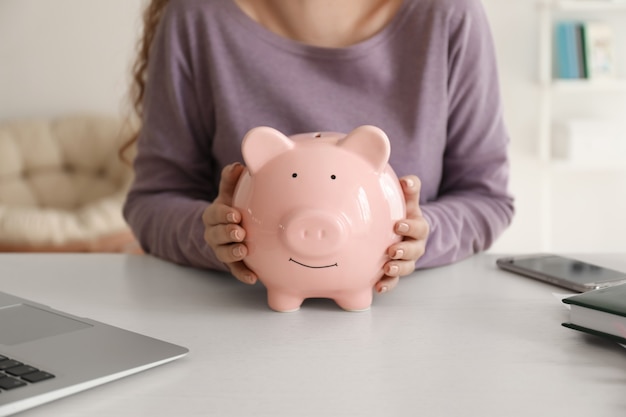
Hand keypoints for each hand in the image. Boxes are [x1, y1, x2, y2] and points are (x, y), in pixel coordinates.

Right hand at [202, 163, 256, 284]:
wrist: (228, 228)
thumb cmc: (231, 207)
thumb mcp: (229, 193)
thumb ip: (231, 180)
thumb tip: (237, 165)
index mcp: (213, 215)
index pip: (215, 214)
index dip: (223, 215)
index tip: (235, 214)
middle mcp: (214, 234)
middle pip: (216, 235)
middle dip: (227, 234)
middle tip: (240, 232)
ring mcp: (221, 250)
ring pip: (223, 253)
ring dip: (233, 253)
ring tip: (244, 250)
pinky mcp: (232, 264)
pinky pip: (235, 270)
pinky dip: (243, 274)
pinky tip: (254, 278)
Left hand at [376, 175, 428, 293]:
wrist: (400, 230)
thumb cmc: (402, 212)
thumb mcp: (408, 200)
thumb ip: (410, 189)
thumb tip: (407, 180)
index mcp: (418, 227)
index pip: (420, 228)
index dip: (411, 227)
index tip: (398, 225)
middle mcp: (415, 245)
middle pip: (415, 251)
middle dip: (405, 251)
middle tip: (393, 251)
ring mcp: (407, 260)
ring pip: (406, 267)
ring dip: (397, 269)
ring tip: (386, 268)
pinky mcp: (396, 272)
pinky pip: (394, 281)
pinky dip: (388, 284)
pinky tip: (378, 287)